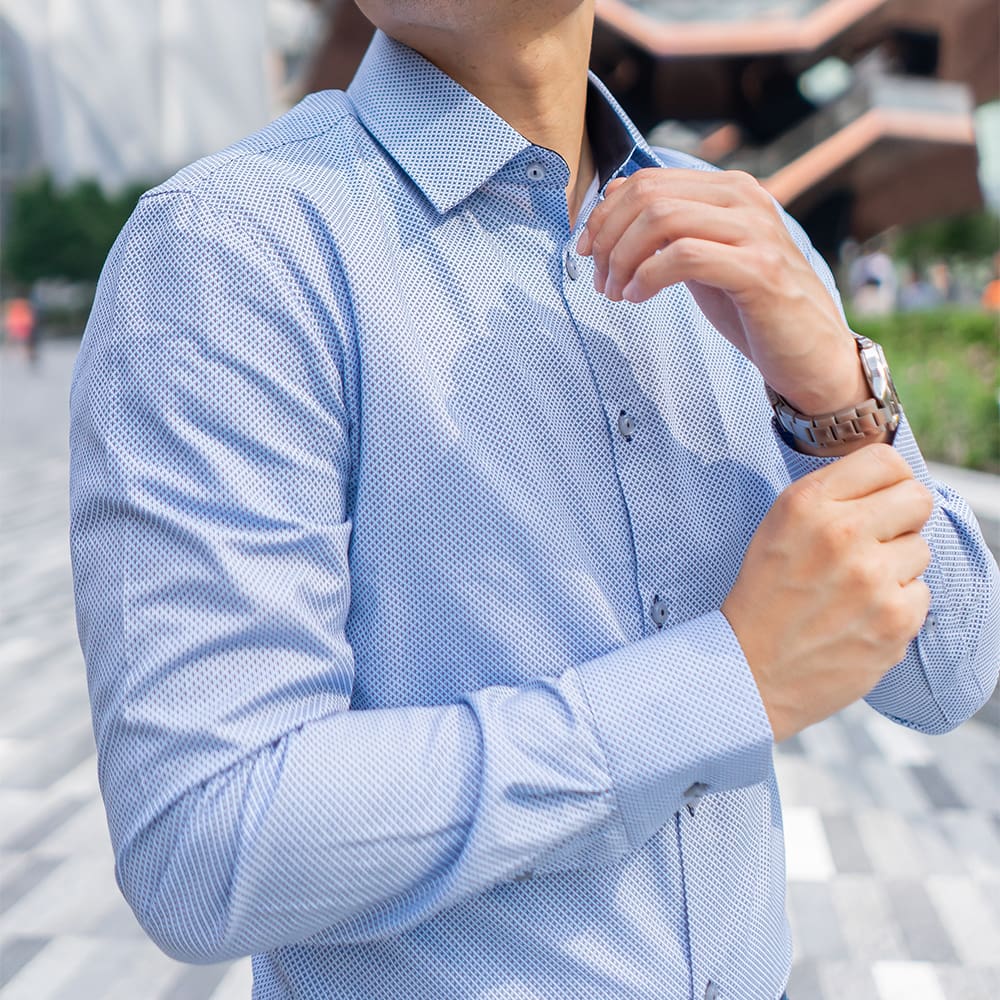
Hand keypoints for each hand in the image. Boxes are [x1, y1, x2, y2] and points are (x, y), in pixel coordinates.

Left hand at [576, 169, 866, 415]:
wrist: (811, 353)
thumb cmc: (753, 308)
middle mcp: (745, 199)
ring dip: (623, 259)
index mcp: (730, 189)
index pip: (647, 180)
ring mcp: (754, 232)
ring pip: (661, 219)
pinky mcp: (757, 270)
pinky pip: (682, 257)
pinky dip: (646, 277)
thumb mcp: (705, 258)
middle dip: (607, 238)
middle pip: (648, 196)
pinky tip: (636, 298)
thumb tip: (613, 202)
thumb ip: (670, 230)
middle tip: (600, 279)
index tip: (586, 251)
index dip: (604, 214)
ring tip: (616, 293)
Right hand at [720, 445, 933, 741]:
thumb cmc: (764, 595)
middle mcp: (842, 533)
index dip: (888, 480)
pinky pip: (922, 592)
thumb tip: (892, 481)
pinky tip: (861, 616)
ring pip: (921, 549)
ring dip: (896, 566)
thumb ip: (830, 497)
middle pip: (917, 499)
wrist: (751, 669)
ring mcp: (873, 578)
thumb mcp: (777, 527)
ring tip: (855, 588)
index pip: (886, 460)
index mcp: (807, 504)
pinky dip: (897, 604)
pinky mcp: (896, 619)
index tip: (880, 498)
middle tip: (873, 543)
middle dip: (900, 519)